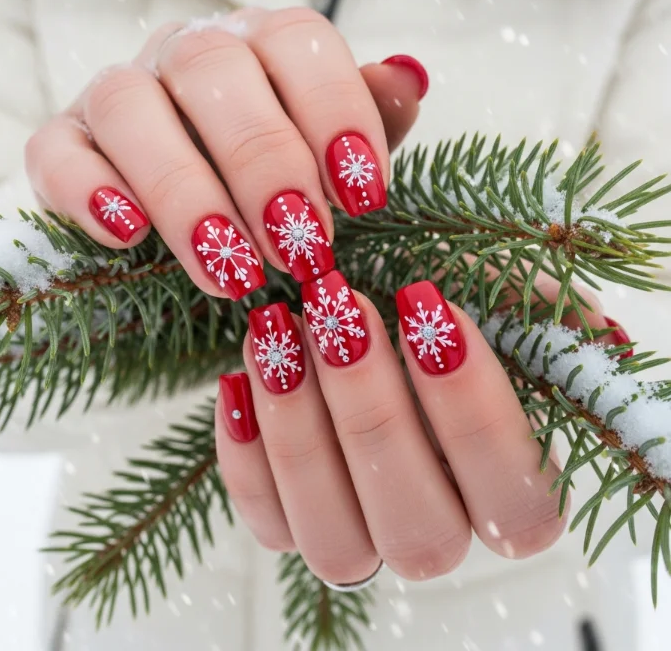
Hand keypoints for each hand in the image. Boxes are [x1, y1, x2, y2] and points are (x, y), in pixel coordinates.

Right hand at [24, 8, 426, 297]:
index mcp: (260, 44)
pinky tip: (128, 236)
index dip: (335, 113)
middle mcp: (187, 53)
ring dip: (185, 192)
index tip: (364, 197)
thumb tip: (408, 79)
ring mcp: (118, 93)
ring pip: (130, 107)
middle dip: (264, 165)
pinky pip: (55, 151)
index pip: (297, 41)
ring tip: (232, 271)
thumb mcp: (333, 154)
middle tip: (301, 249)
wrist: (197, 207)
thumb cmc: (279, 179)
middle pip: (215, 71)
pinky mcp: (63, 144)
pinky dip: (86, 191)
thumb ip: (369, 118)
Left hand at [216, 273, 626, 585]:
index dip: (474, 411)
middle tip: (337, 305)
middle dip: (374, 415)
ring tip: (278, 330)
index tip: (430, 305)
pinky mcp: (288, 523)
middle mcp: (432, 529)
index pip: (515, 501)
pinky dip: (246, 453)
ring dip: (301, 431)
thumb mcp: (489, 292)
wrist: (346, 313)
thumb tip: (591, 334)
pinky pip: (265, 521)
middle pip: (417, 529)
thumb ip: (539, 313)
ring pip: (334, 538)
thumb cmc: (424, 306)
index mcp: (503, 493)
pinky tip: (239, 378)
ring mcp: (357, 534)